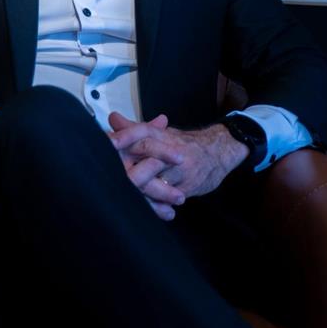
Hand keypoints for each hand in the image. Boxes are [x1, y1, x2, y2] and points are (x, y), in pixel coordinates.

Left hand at [109, 112, 248, 204]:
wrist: (217, 153)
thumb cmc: (184, 144)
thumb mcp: (161, 133)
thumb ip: (134, 129)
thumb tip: (113, 118)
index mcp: (161, 135)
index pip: (140, 132)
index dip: (124, 137)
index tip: (109, 143)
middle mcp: (169, 150)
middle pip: (144, 155)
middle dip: (127, 169)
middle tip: (109, 178)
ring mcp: (178, 169)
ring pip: (153, 181)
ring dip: (137, 189)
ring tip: (122, 195)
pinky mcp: (186, 186)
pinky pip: (166, 198)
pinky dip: (154, 205)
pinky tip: (144, 208)